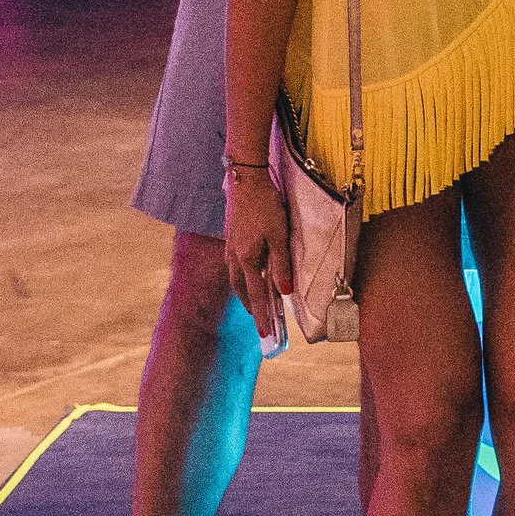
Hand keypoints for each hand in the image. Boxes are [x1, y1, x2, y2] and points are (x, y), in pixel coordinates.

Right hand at [224, 166, 290, 342]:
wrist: (246, 181)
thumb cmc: (265, 207)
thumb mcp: (279, 235)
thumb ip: (281, 264)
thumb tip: (283, 292)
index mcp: (247, 260)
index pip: (256, 295)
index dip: (262, 315)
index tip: (266, 334)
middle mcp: (235, 257)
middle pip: (242, 289)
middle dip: (251, 306)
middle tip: (260, 319)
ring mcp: (231, 247)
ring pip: (236, 277)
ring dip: (245, 291)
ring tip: (255, 300)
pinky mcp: (231, 237)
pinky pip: (235, 265)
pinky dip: (242, 275)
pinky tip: (248, 271)